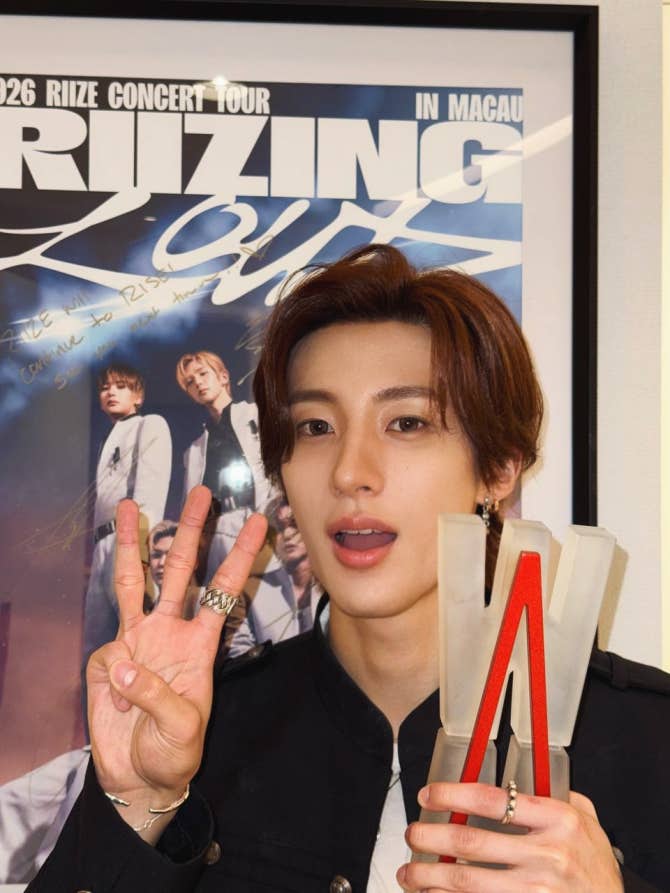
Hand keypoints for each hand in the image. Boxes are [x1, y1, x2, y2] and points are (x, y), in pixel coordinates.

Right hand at [86, 486, 267, 839]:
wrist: (139, 777)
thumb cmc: (173, 752)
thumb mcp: (182, 730)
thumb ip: (154, 696)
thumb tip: (121, 661)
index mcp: (200, 644)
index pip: (224, 591)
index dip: (239, 556)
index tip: (259, 521)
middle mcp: (169, 632)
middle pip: (179, 570)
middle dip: (190, 531)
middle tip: (202, 492)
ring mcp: (136, 641)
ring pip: (133, 583)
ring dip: (132, 546)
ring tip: (129, 507)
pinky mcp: (107, 660)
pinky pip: (106, 656)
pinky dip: (111, 677)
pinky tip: (119, 707)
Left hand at [397, 782, 623, 891]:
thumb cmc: (597, 868)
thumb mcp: (588, 824)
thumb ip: (558, 798)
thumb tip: (522, 778)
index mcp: (558, 820)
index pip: (493, 800)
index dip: (452, 795)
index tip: (428, 795)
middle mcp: (547, 855)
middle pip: (471, 844)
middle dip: (431, 838)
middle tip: (412, 835)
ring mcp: (538, 891)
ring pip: (467, 882)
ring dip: (430, 878)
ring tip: (410, 874)